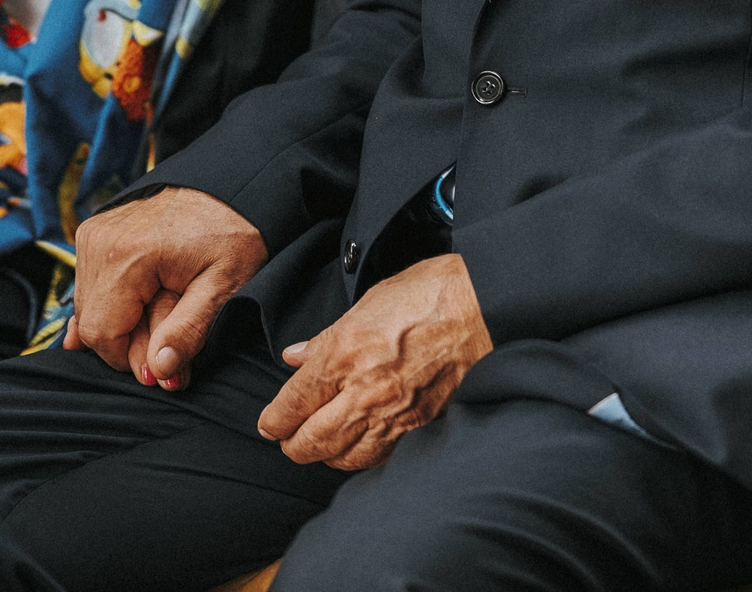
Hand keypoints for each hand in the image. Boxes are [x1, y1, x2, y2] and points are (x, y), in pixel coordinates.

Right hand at [65, 187, 265, 388]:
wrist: (232, 185)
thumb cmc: (233, 232)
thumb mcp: (224, 285)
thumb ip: (188, 331)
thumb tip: (158, 371)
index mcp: (126, 255)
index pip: (103, 335)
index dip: (133, 360)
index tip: (170, 368)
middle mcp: (99, 242)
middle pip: (94, 324)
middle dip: (132, 346)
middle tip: (175, 355)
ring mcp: (93, 234)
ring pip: (91, 308)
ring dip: (126, 324)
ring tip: (168, 320)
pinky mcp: (96, 234)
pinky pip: (90, 286)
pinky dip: (111, 306)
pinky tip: (129, 321)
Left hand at [257, 254, 492, 470]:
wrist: (482, 307)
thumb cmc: (428, 294)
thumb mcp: (365, 303)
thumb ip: (325, 338)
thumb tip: (295, 356)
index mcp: (343, 354)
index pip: (293, 404)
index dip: (274, 421)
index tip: (269, 425)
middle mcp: (363, 391)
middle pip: (312, 440)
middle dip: (293, 446)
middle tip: (287, 442)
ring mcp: (393, 413)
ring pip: (344, 457)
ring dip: (325, 456)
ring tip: (320, 448)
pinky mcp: (419, 425)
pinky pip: (379, 456)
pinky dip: (361, 458)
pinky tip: (357, 450)